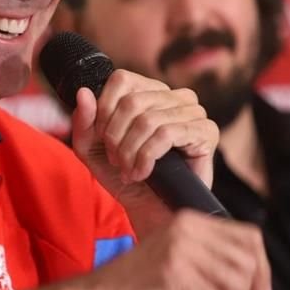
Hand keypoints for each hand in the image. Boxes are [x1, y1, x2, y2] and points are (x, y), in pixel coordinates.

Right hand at [12, 210, 271, 289]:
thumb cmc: (136, 285)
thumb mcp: (176, 258)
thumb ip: (210, 258)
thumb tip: (259, 279)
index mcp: (189, 220)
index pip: (250, 237)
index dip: (262, 268)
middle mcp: (186, 228)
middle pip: (248, 262)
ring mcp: (179, 249)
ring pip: (235, 285)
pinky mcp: (172, 274)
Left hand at [70, 70, 218, 236]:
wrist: (150, 209)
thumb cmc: (123, 175)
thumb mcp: (92, 148)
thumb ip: (84, 121)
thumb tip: (83, 92)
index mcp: (150, 91)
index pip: (122, 79)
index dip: (105, 110)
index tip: (102, 138)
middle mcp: (174, 96)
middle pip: (132, 102)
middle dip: (115, 137)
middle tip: (116, 161)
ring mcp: (194, 111)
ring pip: (147, 120)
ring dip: (130, 152)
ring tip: (128, 171)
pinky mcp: (206, 131)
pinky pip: (166, 134)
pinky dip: (146, 157)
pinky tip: (143, 172)